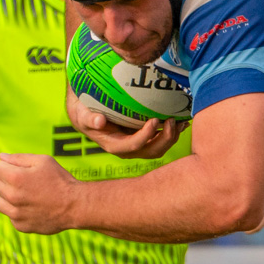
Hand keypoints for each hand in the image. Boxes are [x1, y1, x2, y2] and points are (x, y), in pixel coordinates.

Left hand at [0, 154, 82, 234]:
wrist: (75, 206)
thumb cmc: (60, 180)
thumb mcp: (43, 161)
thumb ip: (19, 158)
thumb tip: (1, 157)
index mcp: (15, 178)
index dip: (7, 166)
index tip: (18, 170)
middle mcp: (12, 196)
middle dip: (6, 180)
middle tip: (24, 182)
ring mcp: (15, 213)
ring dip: (7, 197)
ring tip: (25, 195)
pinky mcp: (20, 226)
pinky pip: (10, 216)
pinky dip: (17, 211)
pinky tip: (31, 208)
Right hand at [66, 90, 183, 159]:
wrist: (88, 113)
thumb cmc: (84, 111)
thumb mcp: (81, 113)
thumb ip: (88, 118)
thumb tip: (99, 122)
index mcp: (114, 145)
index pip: (133, 146)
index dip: (145, 136)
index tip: (154, 120)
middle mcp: (129, 149)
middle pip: (152, 151)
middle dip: (165, 138)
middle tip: (172, 120)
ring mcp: (140, 145)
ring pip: (161, 147)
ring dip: (173, 136)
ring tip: (181, 120)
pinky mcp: (147, 138)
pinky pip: (163, 138)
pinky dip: (174, 131)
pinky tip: (182, 119)